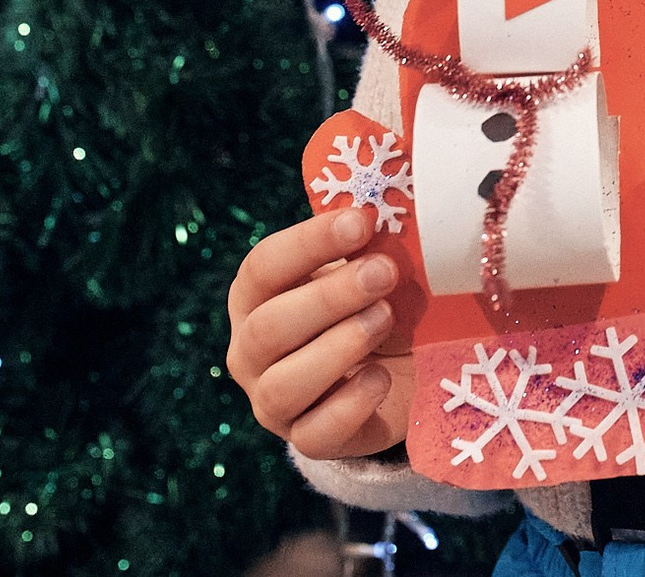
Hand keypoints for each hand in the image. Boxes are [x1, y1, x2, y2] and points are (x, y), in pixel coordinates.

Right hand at [226, 208, 414, 458]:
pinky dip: (349, 404)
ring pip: (282, 385)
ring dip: (338, 348)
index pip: (262, 267)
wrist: (393, 372)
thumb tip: (392, 205)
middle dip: (329, 297)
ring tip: (385, 319)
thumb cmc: (371, 303)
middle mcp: (251, 351)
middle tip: (384, 273)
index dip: (309, 243)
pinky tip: (381, 376)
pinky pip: (314, 434)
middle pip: (268, 327)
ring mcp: (273, 402)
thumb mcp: (367, 269)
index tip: (363, 221)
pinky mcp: (307, 439)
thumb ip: (366, 243)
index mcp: (257, 298)